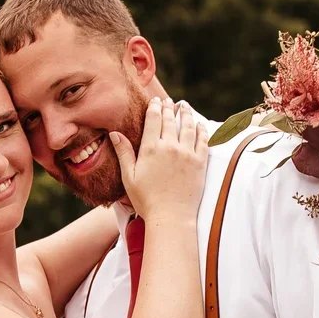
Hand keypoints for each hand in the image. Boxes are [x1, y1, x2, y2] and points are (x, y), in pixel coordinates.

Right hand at [111, 98, 206, 223]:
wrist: (170, 216)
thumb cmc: (146, 200)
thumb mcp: (129, 176)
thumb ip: (124, 153)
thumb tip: (114, 133)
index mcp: (151, 148)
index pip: (154, 119)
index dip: (155, 107)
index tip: (156, 100)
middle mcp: (170, 147)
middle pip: (171, 119)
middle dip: (170, 107)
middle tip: (170, 101)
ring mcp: (187, 154)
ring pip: (188, 126)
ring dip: (186, 113)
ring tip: (184, 106)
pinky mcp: (200, 162)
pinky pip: (203, 140)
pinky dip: (201, 129)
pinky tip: (199, 124)